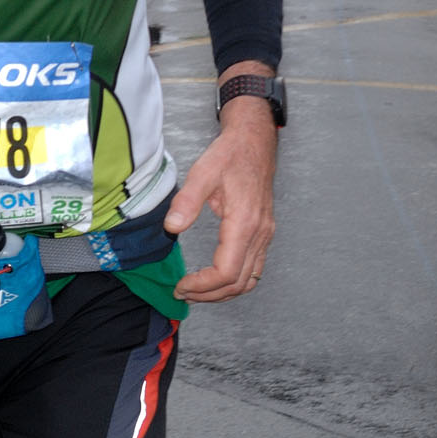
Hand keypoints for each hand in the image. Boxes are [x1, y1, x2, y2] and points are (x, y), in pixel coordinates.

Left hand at [165, 101, 275, 301]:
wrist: (255, 142)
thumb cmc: (230, 155)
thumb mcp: (203, 172)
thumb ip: (187, 200)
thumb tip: (171, 228)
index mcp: (245, 223)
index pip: (226, 272)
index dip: (202, 285)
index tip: (181, 286)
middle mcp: (260, 234)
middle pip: (238, 283)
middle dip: (209, 295)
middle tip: (183, 293)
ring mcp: (265, 235)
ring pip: (249, 280)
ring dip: (223, 293)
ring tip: (196, 292)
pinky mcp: (264, 233)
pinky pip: (254, 269)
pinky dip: (235, 282)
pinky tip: (215, 280)